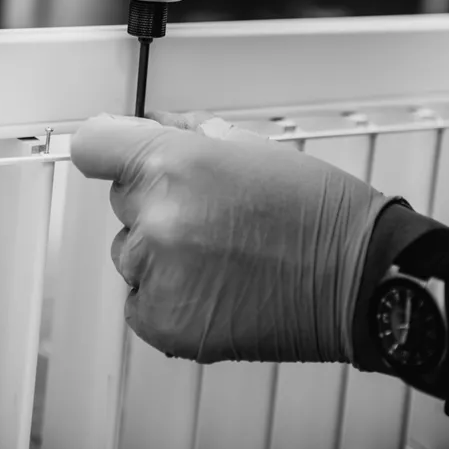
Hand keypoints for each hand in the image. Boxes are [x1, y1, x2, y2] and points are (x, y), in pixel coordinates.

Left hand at [70, 110, 392, 365]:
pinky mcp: (164, 323)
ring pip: (129, 251)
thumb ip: (184, 133)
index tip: (113, 152)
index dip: (106, 144)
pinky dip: (167, 293)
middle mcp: (157, 218)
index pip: (92, 144)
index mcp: (173, 164)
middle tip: (208, 211)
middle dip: (154, 199)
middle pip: (120, 199)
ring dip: (160, 249)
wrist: (356, 277)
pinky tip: (213, 285)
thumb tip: (149, 125)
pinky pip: (140, 298)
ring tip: (220, 253)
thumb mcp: (247, 146)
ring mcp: (158, 274)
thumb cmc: (312, 209)